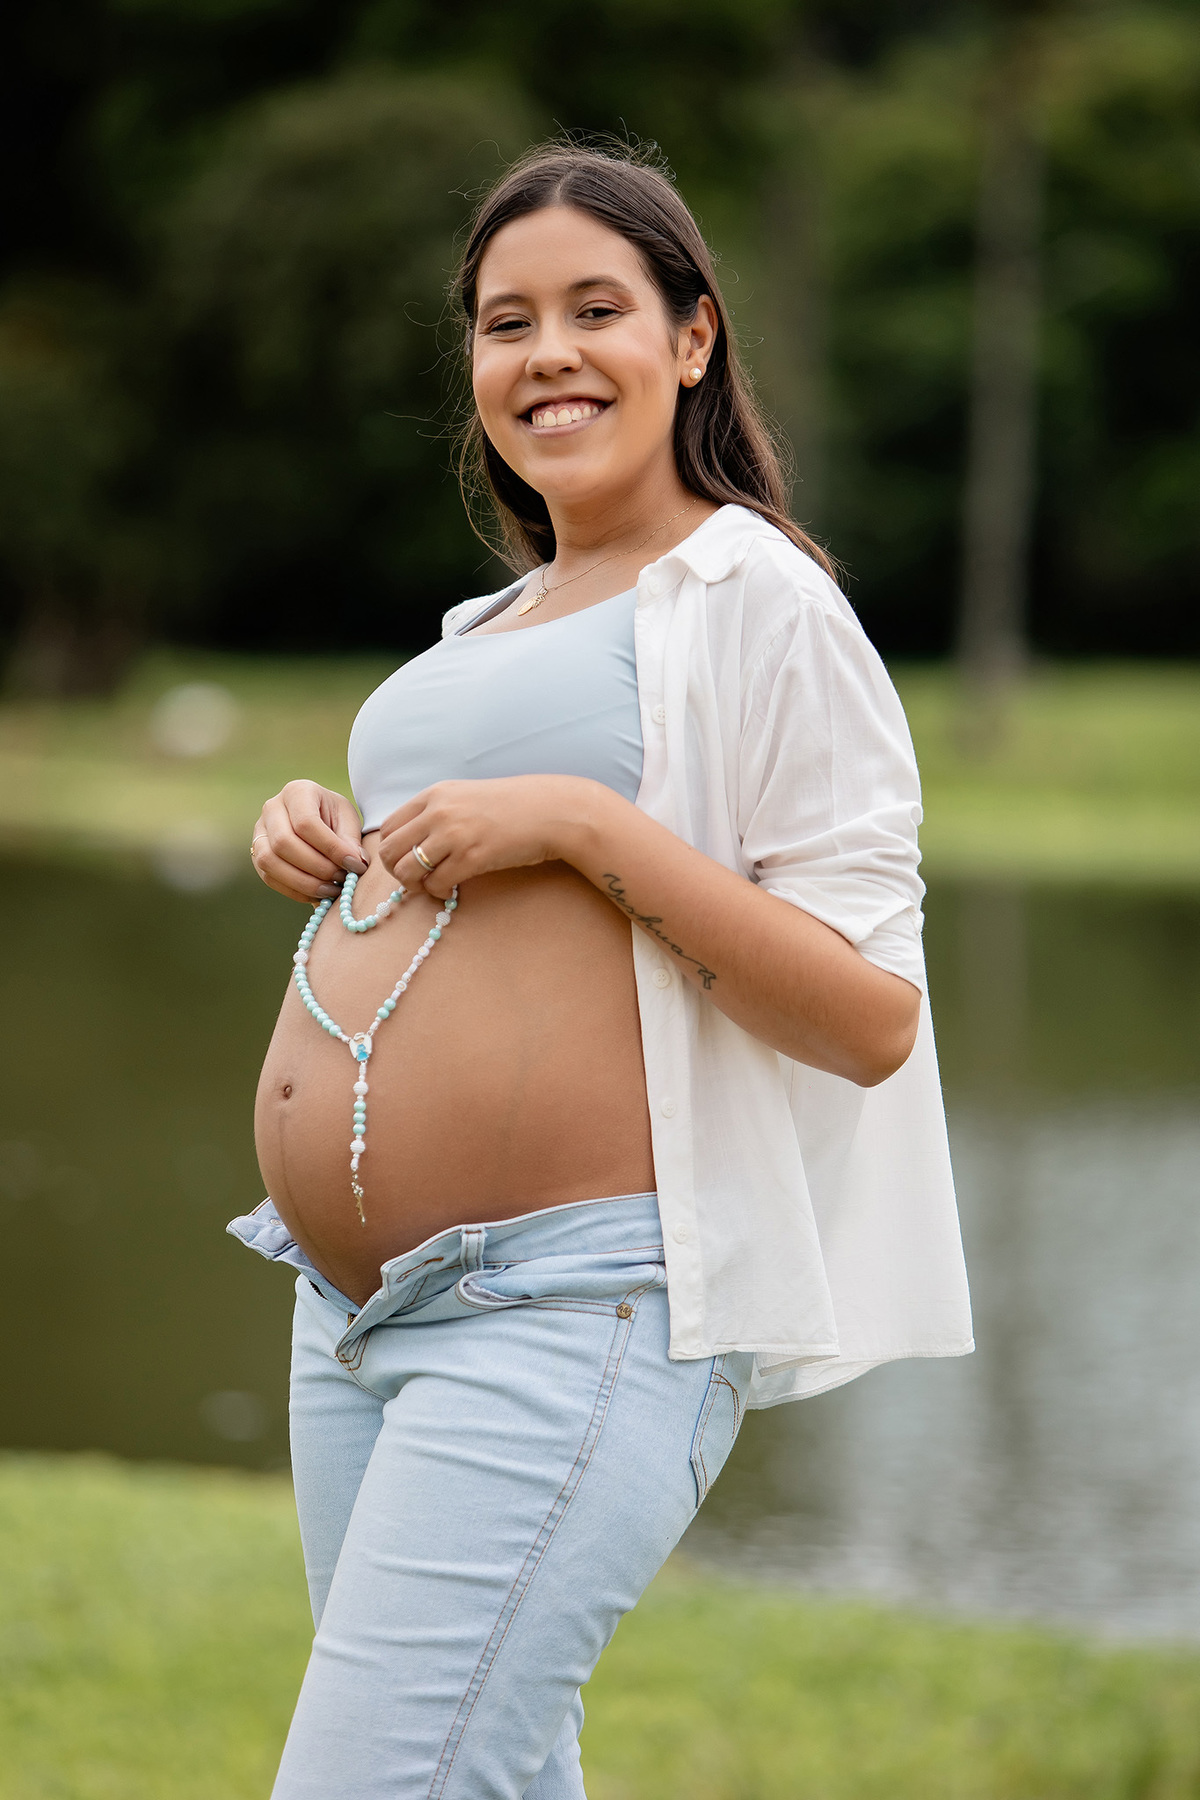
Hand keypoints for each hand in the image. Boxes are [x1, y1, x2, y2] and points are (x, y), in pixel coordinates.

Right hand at [251, 779, 367, 903]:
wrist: (317, 820)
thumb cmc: (334, 817)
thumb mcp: (348, 820)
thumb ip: (351, 840)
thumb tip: (355, 863)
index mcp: (297, 792)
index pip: (306, 823)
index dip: (331, 848)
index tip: (355, 865)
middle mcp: (272, 808)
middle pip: (283, 843)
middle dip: (317, 867)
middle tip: (342, 879)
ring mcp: (259, 832)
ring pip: (269, 861)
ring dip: (303, 882)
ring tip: (331, 890)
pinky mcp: (256, 854)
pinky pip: (269, 877)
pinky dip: (295, 890)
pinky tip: (318, 894)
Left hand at [378, 775, 605, 897]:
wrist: (551, 811)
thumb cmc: (512, 807)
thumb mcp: (466, 797)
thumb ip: (438, 813)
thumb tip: (413, 842)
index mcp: (435, 795)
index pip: (389, 828)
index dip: (392, 850)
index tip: (407, 861)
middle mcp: (439, 812)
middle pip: (390, 851)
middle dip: (397, 871)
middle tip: (415, 879)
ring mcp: (454, 835)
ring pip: (406, 871)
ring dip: (415, 885)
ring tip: (432, 885)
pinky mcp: (472, 857)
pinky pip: (436, 884)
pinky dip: (439, 893)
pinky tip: (452, 889)